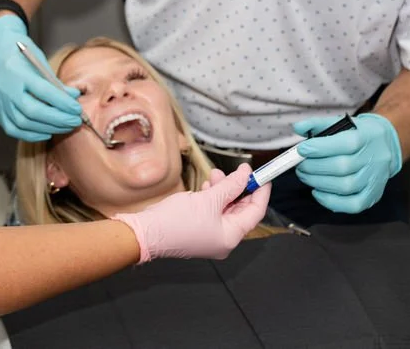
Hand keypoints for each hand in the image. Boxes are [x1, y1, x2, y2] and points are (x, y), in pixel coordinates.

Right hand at [0, 15, 82, 141]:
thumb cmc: (22, 55)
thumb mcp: (40, 62)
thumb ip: (55, 82)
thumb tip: (73, 98)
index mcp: (17, 71)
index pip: (42, 91)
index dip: (62, 103)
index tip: (77, 109)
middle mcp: (5, 88)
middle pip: (32, 111)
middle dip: (58, 119)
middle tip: (75, 121)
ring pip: (23, 123)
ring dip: (48, 128)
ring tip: (65, 126)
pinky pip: (13, 129)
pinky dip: (32, 134)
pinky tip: (47, 132)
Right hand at [114, 164, 269, 261]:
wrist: (147, 233)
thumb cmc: (177, 221)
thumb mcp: (208, 199)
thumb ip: (230, 186)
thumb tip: (245, 174)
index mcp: (231, 236)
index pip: (255, 212)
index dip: (260, 192)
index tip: (263, 175)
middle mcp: (223, 239)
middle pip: (240, 210)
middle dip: (238, 188)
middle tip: (237, 170)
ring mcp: (210, 235)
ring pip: (225, 209)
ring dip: (223, 190)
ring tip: (215, 174)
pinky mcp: (198, 230)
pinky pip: (212, 212)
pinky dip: (212, 197)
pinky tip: (206, 186)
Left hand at [294, 113, 402, 213]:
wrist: (385, 145)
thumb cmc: (356, 134)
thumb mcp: (339, 123)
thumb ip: (316, 124)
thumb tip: (298, 128)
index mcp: (365, 137)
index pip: (345, 144)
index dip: (320, 148)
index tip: (301, 150)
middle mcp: (373, 159)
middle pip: (342, 167)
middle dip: (314, 167)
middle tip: (299, 166)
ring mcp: (374, 179)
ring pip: (346, 186)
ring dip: (319, 183)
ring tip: (305, 176)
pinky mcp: (373, 195)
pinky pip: (354, 205)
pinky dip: (332, 201)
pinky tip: (318, 192)